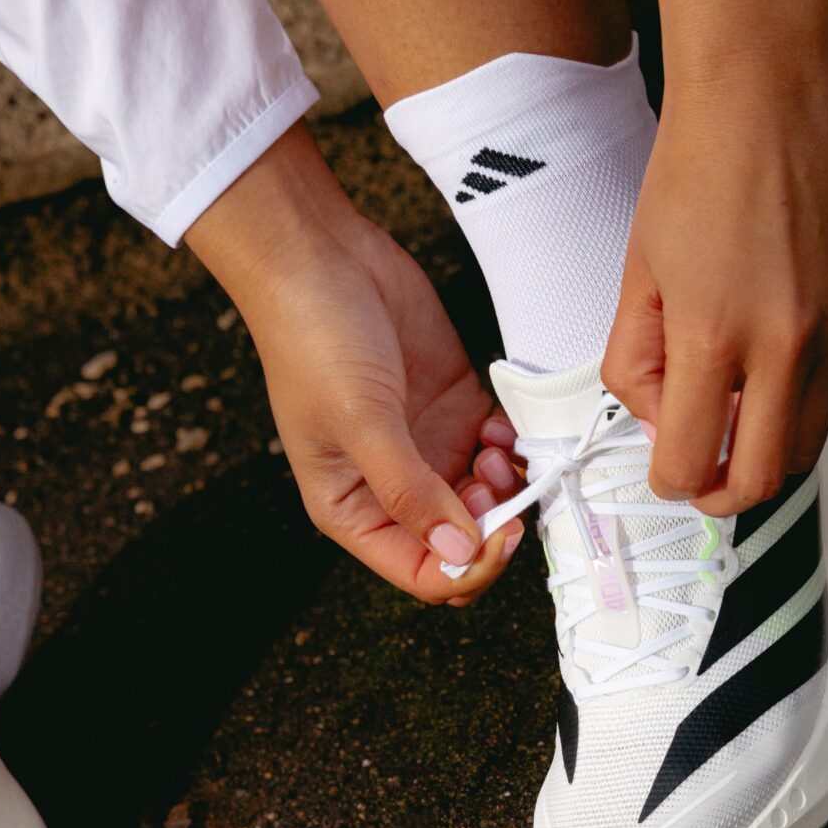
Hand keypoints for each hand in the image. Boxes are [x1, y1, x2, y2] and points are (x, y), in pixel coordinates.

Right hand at [186, 123, 522, 602]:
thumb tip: (460, 556)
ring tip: (495, 448)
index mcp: (353, 509)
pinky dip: (513, 445)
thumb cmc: (313, 338)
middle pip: (464, 541)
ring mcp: (428, 445)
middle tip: (500, 480)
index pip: (424, 573)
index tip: (502, 532)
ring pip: (489, 497)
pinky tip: (500, 423)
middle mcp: (393, 487)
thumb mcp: (361, 422)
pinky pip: (501, 448)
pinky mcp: (456, 405)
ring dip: (507, 484)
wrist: (318, 254)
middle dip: (493, 522)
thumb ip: (411, 492)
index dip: (469, 566)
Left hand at [602, 0, 827, 515]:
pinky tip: (764, 356)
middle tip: (701, 474)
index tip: (664, 469)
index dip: (670, 480)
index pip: (692, 461)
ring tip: (730, 415)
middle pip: (765, 479)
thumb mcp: (639, 274)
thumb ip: (638, 362)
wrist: (767, 96)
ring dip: (766, 450)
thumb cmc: (693, 172)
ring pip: (808, 445)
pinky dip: (795, 397)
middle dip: (725, 492)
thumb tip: (660, 423)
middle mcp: (787, 342)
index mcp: (714, 332)